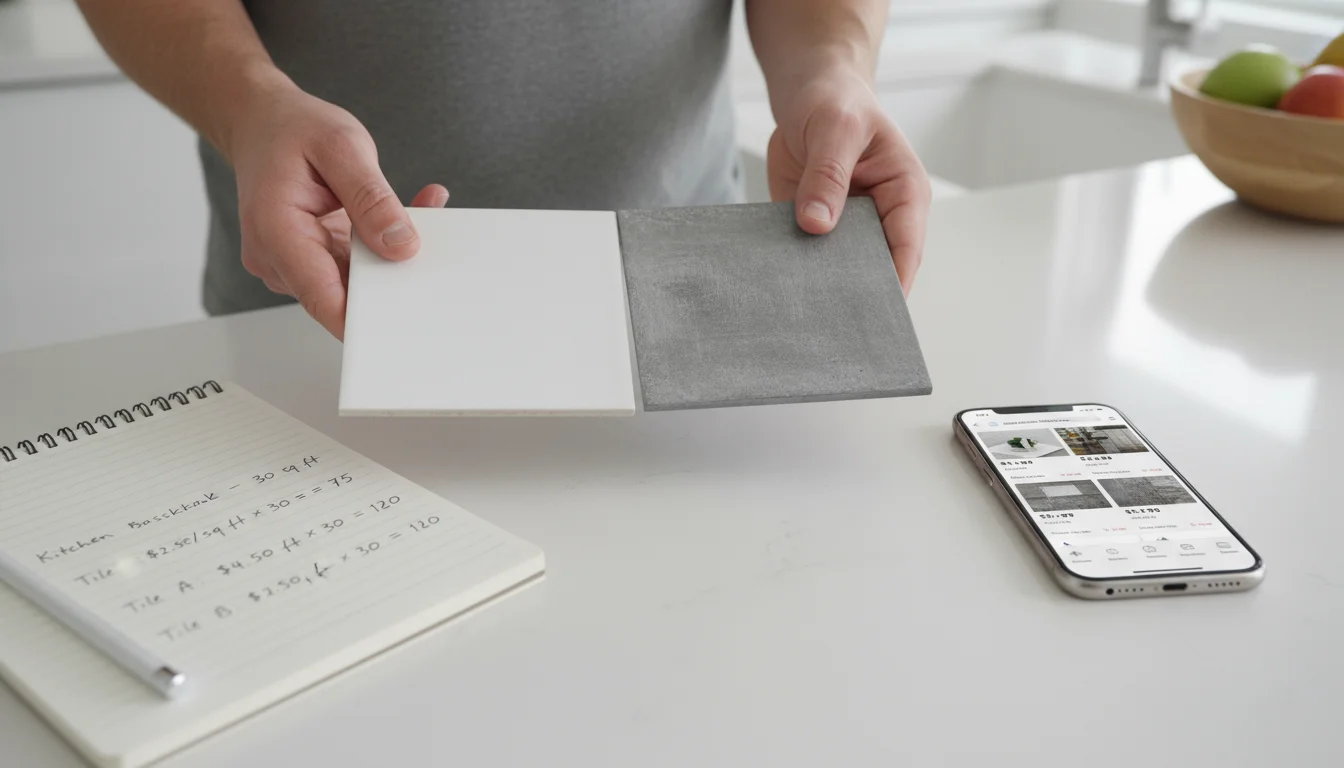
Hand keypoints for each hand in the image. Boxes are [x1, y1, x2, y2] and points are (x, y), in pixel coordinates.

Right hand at [226, 83, 447, 338]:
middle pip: (344, 294)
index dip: (366, 319)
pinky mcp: (310, 260)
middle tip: (429, 238)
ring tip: (418, 210)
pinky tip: (400, 216)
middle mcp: (277, 258)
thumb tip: (401, 245)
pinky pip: (353, 266)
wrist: (261, 122)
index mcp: (275, 230)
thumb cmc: (290, 128)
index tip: (405, 323)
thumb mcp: (341, 146)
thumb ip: (371, 198)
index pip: (323, 298)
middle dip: (392, 273)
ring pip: (355, 280)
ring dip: (390, 253)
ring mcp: (292, 264)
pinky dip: (380, 245)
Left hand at [767, 68, 930, 294]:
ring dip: (822, 283)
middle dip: (856, 291)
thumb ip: (828, 175)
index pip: (906, 248)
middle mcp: (879, 216)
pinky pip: (806, 254)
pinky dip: (794, 268)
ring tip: (803, 309)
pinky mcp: (813, 226)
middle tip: (832, 318)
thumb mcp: (835, 128)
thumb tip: (817, 224)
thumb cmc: (837, 100)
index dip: (893, 282)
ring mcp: (845, 225)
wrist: (808, 91)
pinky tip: (778, 284)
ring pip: (839, 266)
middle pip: (874, 266)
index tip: (875, 311)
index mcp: (904, 192)